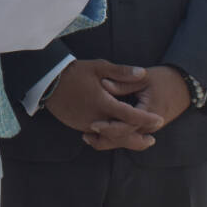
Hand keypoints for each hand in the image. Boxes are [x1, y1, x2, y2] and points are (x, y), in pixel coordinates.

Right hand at [44, 59, 160, 150]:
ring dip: (125, 139)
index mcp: (103, 103)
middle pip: (122, 135)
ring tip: (138, 139)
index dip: (146, 119)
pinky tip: (116, 133)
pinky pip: (98, 135)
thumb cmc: (73, 71)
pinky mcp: (78, 125)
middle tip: (153, 140)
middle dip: (139, 140)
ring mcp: (85, 124)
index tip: (160, 120)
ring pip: (110, 138)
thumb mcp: (98, 67)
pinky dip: (110, 136)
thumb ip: (121, 72)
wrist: (46, 80)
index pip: (130, 115)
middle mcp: (95, 118)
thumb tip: (142, 73)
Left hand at [85, 65, 188, 150]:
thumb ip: (123, 82)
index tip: (93, 124)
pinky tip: (101, 132)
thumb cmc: (163, 79)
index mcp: (149, 113)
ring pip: (127, 140)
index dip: (109, 127)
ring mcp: (149, 128)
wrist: (185, 85)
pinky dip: (117, 136)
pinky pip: (130, 135)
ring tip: (88, 137)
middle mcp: (150, 125)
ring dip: (109, 140)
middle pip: (126, 138)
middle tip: (85, 135)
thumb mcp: (143, 77)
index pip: (127, 126)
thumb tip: (102, 84)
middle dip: (106, 139)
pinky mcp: (147, 127)